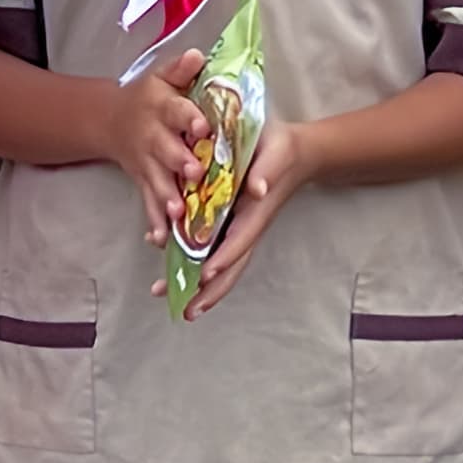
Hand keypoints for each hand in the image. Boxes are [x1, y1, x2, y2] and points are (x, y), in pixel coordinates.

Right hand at [109, 49, 213, 246]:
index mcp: (161, 107)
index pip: (177, 110)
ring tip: (177, 212)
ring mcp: (146, 162)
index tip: (203, 126)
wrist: (109, 120)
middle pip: (166, 150)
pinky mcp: (142, 181)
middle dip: (179, 162)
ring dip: (166, 196)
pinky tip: (159, 238)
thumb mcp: (161, 78)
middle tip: (194, 173)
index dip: (189, 118)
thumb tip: (197, 55)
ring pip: (157, 181)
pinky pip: (147, 202)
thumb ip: (180, 70)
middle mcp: (152, 136)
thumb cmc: (147, 97)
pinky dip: (153, 221)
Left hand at [186, 120, 321, 316]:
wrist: (294, 153)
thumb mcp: (275, 154)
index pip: (240, 241)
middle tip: (186, 311)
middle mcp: (245, 228)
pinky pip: (210, 249)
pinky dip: (191, 261)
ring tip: (174, 302)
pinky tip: (169, 266)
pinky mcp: (228, 224)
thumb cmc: (281, 151)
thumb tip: (257, 189)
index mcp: (255, 213)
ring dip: (198, 286)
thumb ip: (266, 171)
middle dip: (209, 290)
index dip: (223, 259)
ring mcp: (237, 229)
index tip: (206, 275)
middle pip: (230, 267)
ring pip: (219, 265)